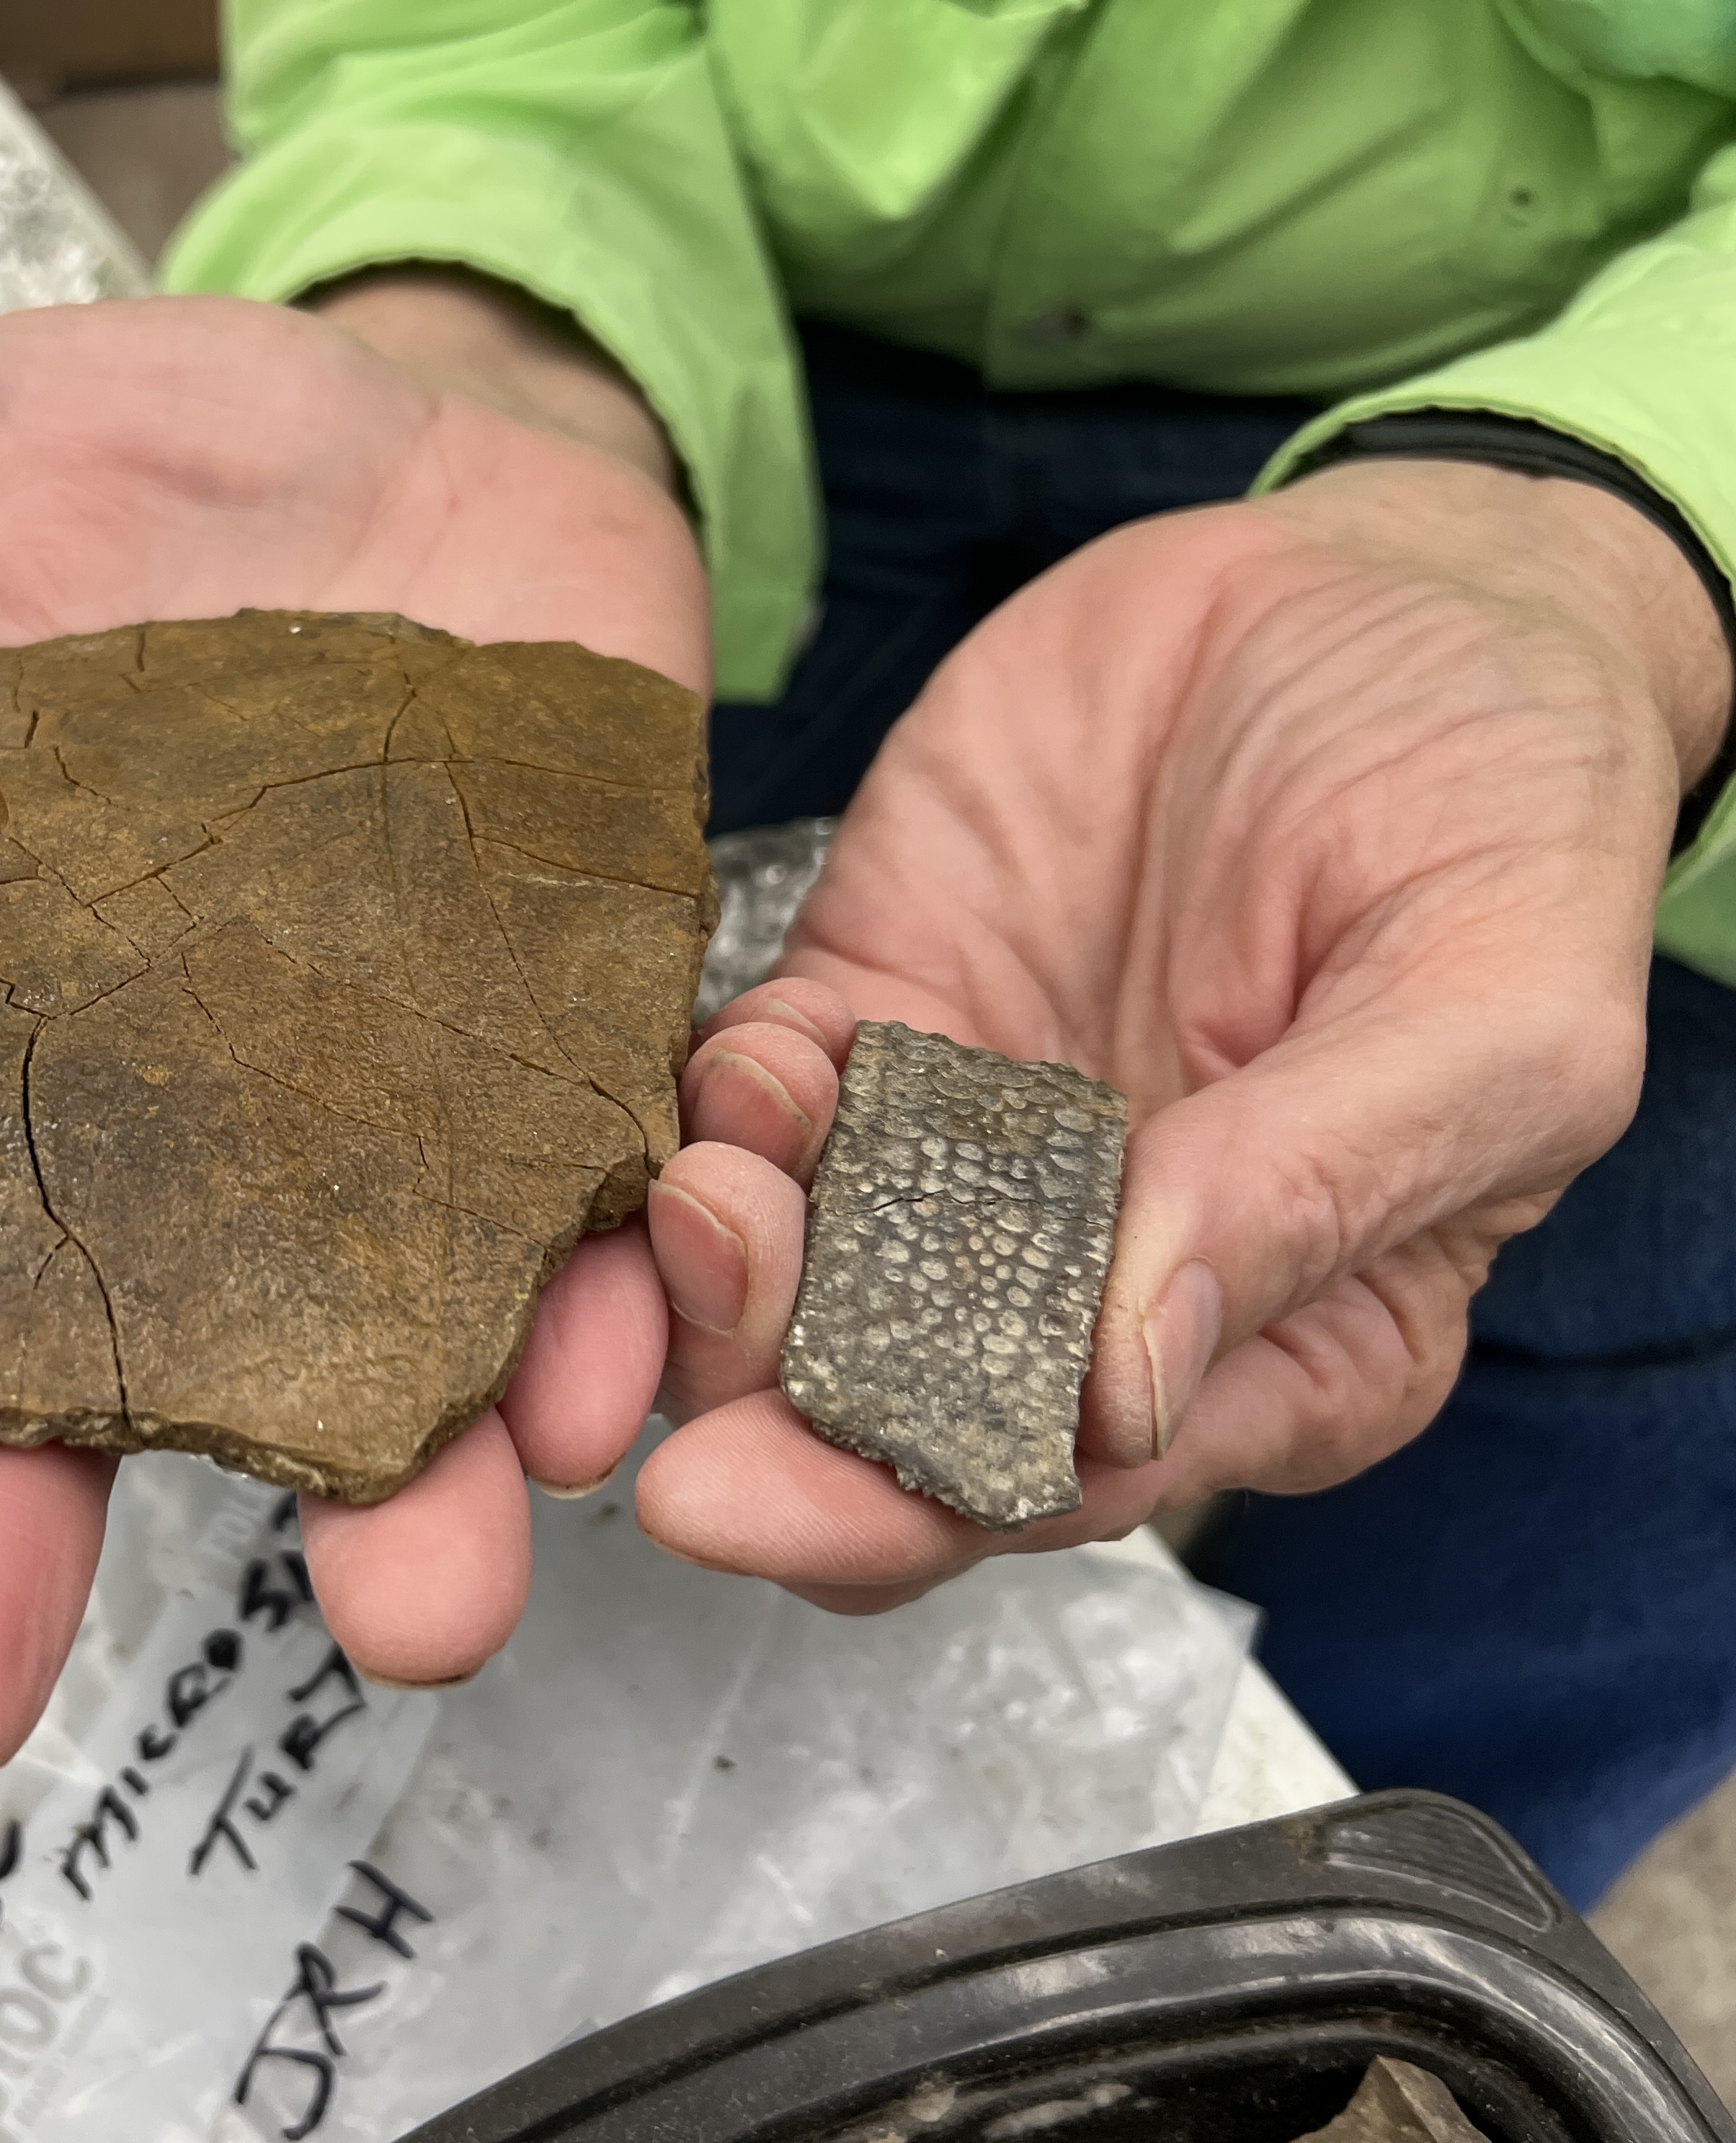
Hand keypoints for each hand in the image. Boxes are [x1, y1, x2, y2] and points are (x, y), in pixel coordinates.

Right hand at [0, 289, 708, 1790]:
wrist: (473, 421)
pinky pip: (597, 1238)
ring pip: (367, 1377)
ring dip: (389, 1506)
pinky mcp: (570, 1061)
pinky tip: (601, 1394)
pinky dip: (610, 1319)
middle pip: (50, 1387)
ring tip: (400, 1613)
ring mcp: (377, 1120)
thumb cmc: (190, 462)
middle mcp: (157, 1131)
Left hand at [638, 458, 1732, 1605]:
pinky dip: (713, 1112)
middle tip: (687, 1398)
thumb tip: (1130, 1385)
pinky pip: (755, 1101)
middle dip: (769, 1425)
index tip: (785, 1501)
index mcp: (1280, 1340)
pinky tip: (735, 1085)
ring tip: (707, 1206)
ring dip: (719, 1277)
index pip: (1067, 1484)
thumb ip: (1319, 1194)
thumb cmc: (1499, 804)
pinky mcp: (879, 1009)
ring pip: (790, 1277)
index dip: (919, 1509)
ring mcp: (966, 1148)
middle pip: (887, 1420)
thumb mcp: (1493, 1007)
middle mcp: (1095, 1274)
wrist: (1389, 589)